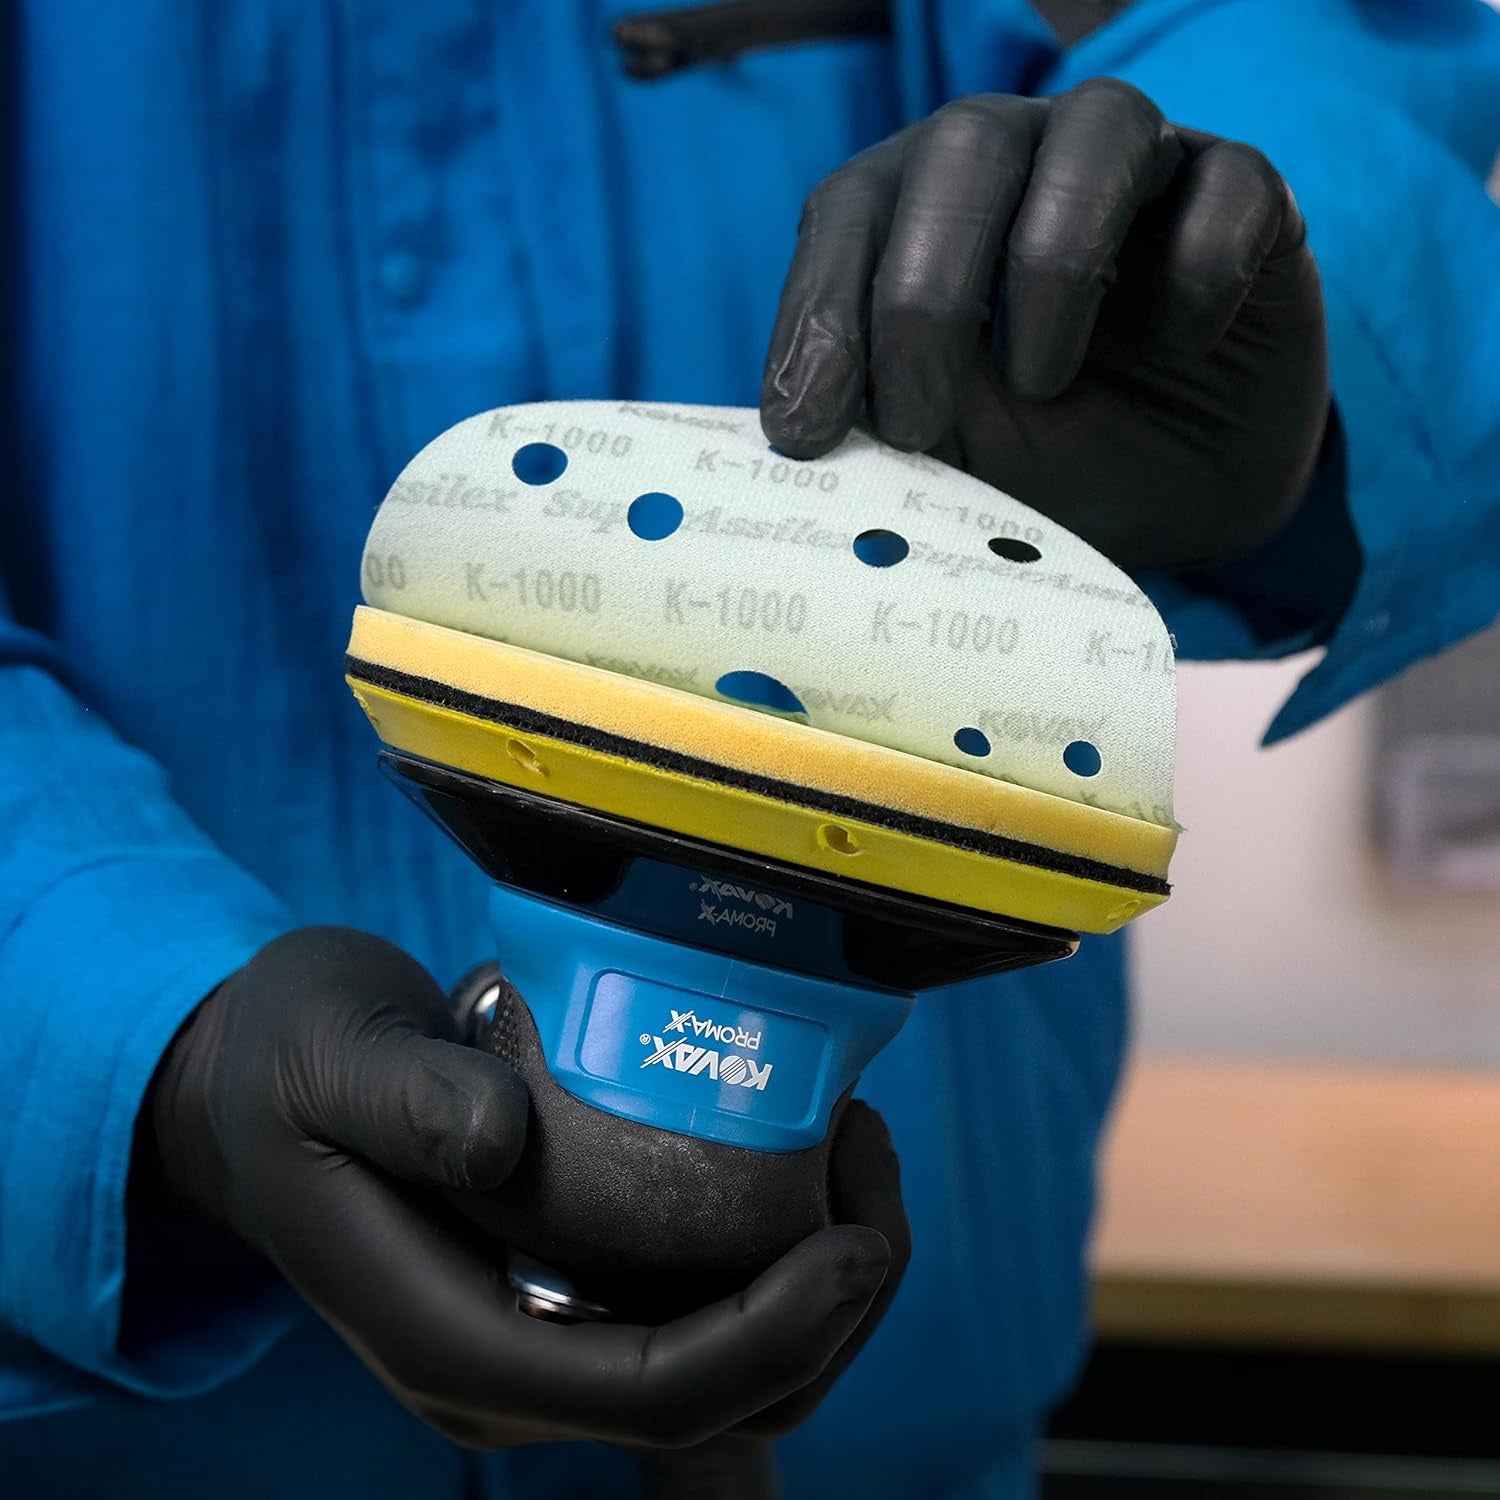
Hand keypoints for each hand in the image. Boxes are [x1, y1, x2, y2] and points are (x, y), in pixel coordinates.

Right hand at [143, 927, 900, 1447]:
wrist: (255, 1089)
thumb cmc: (289, 1066)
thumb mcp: (327, 1058)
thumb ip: (406, 1099)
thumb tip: (501, 1141)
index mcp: (449, 1343)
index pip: (652, 1394)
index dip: (774, 1335)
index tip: (855, 1238)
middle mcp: (510, 1372)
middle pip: (721, 1403)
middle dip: (832, 1309)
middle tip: (869, 1156)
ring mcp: (546, 1339)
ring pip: (734, 1373)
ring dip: (827, 1285)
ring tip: (857, 1139)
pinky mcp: (572, 1291)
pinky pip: (709, 1312)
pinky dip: (783, 1255)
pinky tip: (805, 1149)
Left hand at [762, 79, 1329, 572]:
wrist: (1181, 504)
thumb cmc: (1044, 465)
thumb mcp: (949, 463)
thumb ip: (879, 436)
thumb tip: (792, 442)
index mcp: (928, 210)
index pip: (852, 209)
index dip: (819, 310)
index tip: (804, 431)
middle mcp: (1028, 163)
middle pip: (962, 148)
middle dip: (922, 295)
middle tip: (912, 426)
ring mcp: (1144, 167)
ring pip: (1096, 129)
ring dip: (1052, 266)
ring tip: (1041, 386)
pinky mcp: (1251, 197)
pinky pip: (1230, 189)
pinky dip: (1198, 275)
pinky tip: (1182, 350)